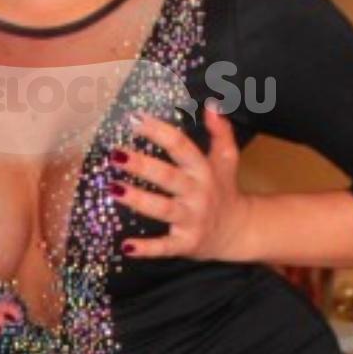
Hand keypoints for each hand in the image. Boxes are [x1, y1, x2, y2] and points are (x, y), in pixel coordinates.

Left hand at [108, 101, 253, 261]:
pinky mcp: (186, 243)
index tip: (135, 119)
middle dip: (142, 166)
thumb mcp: (226, 159)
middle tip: (115, 154)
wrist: (239, 231)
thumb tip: (211, 104)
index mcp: (203, 170)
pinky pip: (165, 246)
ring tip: (113, 189)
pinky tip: (126, 246)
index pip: (181, 147)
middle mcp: (198, 193)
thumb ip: (220, 131)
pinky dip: (146, 249)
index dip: (159, 132)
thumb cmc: (224, 190)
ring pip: (163, 209)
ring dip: (138, 200)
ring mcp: (192, 219)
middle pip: (168, 177)